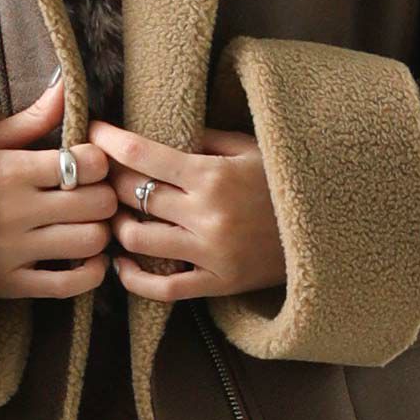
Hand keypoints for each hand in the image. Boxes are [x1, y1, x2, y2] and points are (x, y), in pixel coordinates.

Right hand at [0, 74, 117, 299]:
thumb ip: (30, 118)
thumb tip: (64, 84)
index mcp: (11, 170)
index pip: (86, 163)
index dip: (98, 160)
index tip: (88, 161)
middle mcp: (14, 212)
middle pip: (96, 204)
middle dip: (104, 196)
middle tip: (94, 194)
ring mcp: (11, 252)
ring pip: (89, 243)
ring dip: (98, 232)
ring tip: (86, 223)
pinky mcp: (5, 285)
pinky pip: (67, 287)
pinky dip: (89, 274)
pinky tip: (84, 259)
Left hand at [87, 118, 285, 301]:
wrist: (327, 233)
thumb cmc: (284, 183)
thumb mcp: (251, 149)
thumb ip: (206, 139)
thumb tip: (162, 132)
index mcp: (212, 175)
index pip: (143, 154)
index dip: (109, 142)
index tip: (92, 132)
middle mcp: (206, 214)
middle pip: (132, 195)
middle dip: (109, 180)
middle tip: (100, 174)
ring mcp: (209, 253)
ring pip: (137, 240)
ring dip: (118, 225)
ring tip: (115, 215)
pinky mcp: (216, 283)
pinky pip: (162, 288)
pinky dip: (133, 278)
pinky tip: (121, 263)